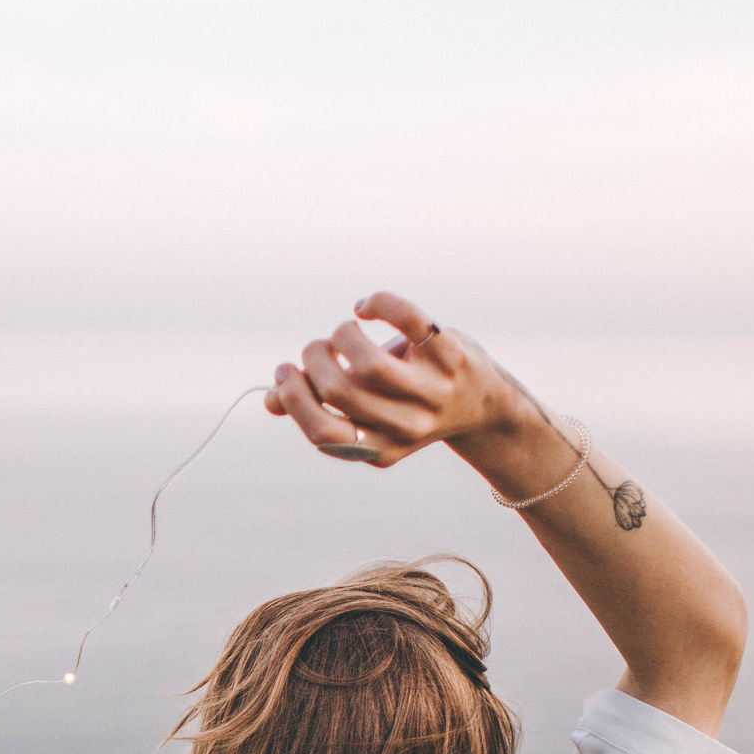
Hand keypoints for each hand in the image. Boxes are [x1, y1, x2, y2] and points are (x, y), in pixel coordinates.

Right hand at [264, 291, 536, 467]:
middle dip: (314, 361)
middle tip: (315, 349)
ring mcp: (432, 391)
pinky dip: (379, 303)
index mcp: (381, 449)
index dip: (295, 400)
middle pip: (341, 392)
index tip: (284, 372)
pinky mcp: (451, 354)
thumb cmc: (409, 406)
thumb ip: (321, 409)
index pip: (325, 434)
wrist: (483, 403)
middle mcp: (408, 426)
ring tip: (342, 333)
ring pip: (370, 363)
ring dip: (341, 337)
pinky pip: (408, 319)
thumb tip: (270, 400)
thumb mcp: (369, 417)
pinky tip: (365, 307)